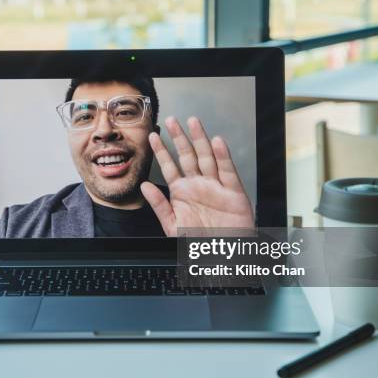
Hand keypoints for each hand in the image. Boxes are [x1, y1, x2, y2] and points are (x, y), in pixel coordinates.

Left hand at [141, 116, 253, 236]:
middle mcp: (198, 185)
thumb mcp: (173, 226)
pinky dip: (223, 156)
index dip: (161, 151)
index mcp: (182, 193)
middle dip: (180, 138)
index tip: (152, 136)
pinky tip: (216, 142)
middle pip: (188, 156)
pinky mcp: (233, 192)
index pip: (169, 166)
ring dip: (200, 140)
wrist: (222, 257)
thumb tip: (144, 186)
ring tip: (193, 123)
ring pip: (207, 157)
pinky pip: (227, 171)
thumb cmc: (198, 244)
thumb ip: (159, 205)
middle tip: (172, 121)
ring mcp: (216, 186)